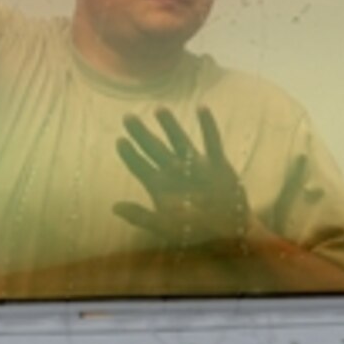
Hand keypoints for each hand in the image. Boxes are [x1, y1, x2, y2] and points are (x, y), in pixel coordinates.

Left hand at [113, 107, 252, 250]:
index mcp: (160, 186)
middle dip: (141, 134)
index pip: (140, 166)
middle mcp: (174, 171)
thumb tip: (114, 208)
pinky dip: (207, 126)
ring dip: (170, 126)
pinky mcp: (216, 164)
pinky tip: (201, 108)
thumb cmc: (195, 233)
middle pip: (154, 148)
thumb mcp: (165, 227)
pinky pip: (211, 142)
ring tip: (159, 109)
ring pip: (179, 141)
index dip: (129, 154)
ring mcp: (195, 166)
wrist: (229, 234)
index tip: (119, 140)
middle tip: (127, 117)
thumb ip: (140, 217)